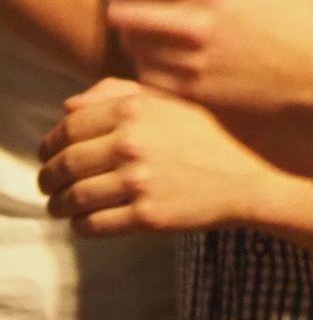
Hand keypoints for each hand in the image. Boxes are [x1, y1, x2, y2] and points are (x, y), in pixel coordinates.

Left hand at [37, 79, 279, 236]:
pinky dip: (81, 225)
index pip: (68, 127)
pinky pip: (92, 225)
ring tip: (62, 205)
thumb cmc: (216, 132)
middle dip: (48, 177)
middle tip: (49, 183)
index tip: (49, 153)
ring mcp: (139, 182)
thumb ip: (119, 93)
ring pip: (73, 198)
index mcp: (135, 108)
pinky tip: (87, 220)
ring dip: (59, 205)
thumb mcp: (174, 97)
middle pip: (64, 164)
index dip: (50, 143)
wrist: (257, 173)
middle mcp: (132, 143)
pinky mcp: (147, 216)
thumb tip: (68, 107)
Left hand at [104, 0, 312, 117]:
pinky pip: (148, 75)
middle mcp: (197, 22)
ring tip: (147, 25)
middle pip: (122, 10)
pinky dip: (148, 62)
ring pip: (131, 44)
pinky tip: (165, 53)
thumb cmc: (299, 14)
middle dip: (118, 0)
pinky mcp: (196, 91)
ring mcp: (194, 60)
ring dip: (132, 32)